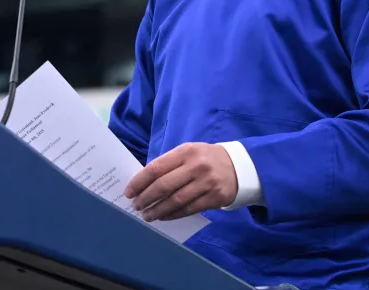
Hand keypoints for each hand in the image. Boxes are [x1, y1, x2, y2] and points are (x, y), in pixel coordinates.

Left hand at [123, 142, 237, 221]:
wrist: (239, 166)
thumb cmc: (206, 159)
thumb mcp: (188, 152)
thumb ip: (169, 164)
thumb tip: (143, 182)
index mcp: (186, 151)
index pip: (156, 168)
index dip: (140, 182)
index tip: (129, 192)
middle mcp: (196, 166)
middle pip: (164, 186)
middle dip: (146, 198)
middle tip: (136, 206)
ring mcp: (207, 183)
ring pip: (176, 201)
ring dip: (158, 210)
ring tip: (147, 215)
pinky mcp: (215, 198)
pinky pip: (189, 209)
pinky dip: (173, 215)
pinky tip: (163, 216)